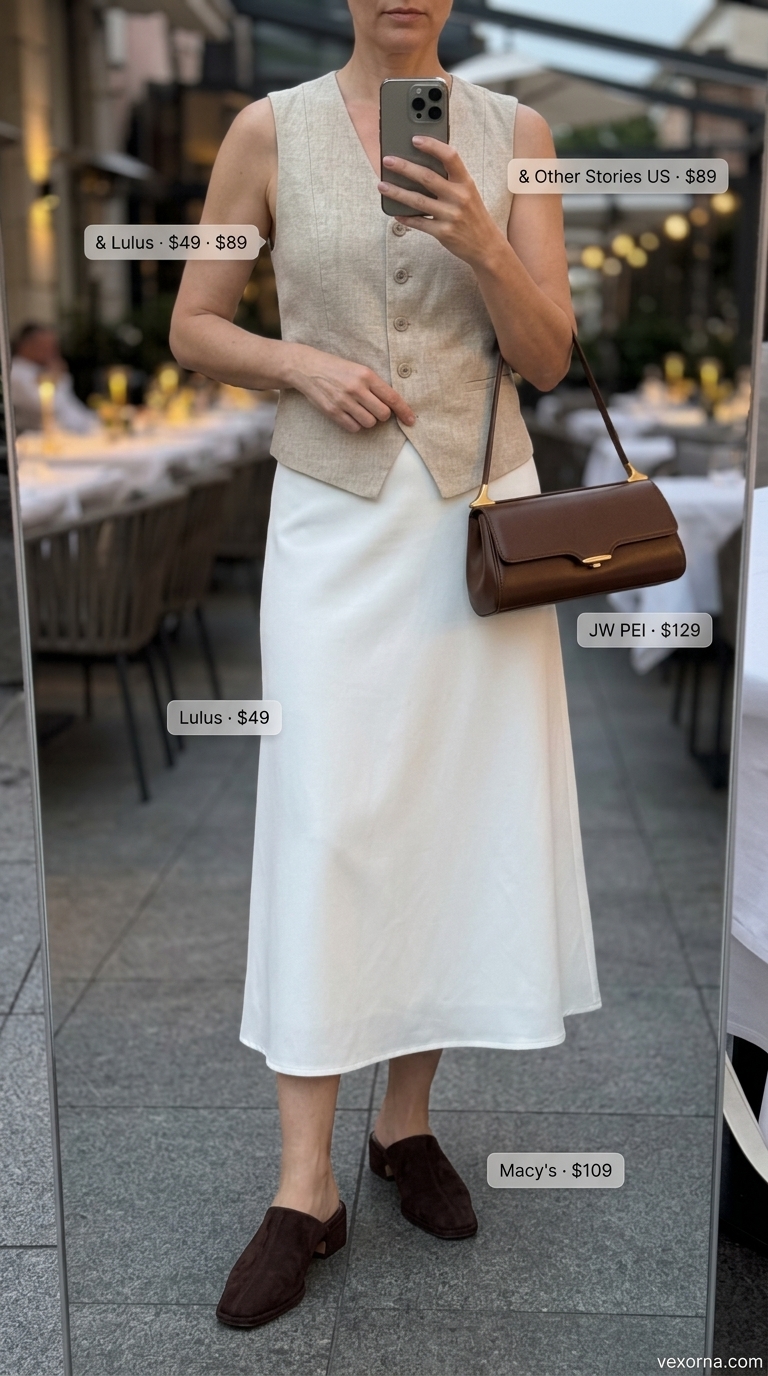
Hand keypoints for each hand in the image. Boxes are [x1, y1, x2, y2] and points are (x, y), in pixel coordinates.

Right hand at [287, 344, 414, 433]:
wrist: (307, 367)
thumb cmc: (336, 368)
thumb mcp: (358, 369)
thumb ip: (374, 385)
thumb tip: (392, 404)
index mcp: (366, 375)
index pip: (392, 397)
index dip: (404, 411)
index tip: (411, 421)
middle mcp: (356, 388)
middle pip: (383, 414)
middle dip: (382, 415)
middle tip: (373, 408)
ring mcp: (344, 401)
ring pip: (369, 423)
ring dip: (368, 420)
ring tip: (359, 410)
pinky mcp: (333, 411)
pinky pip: (354, 427)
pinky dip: (355, 424)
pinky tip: (349, 414)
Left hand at [378, 138, 506, 267]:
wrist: (486, 246)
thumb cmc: (474, 216)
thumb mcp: (469, 193)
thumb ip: (451, 180)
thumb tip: (422, 166)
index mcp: (466, 183)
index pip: (450, 157)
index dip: (432, 146)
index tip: (415, 139)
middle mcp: (459, 197)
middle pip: (427, 177)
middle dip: (404, 167)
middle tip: (387, 160)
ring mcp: (451, 216)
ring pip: (418, 200)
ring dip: (397, 192)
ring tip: (382, 185)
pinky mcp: (443, 233)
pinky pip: (419, 223)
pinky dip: (406, 218)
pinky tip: (395, 213)